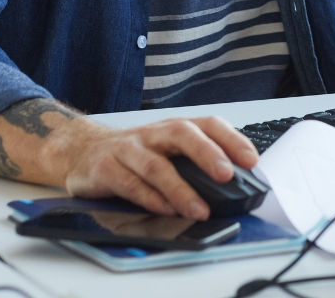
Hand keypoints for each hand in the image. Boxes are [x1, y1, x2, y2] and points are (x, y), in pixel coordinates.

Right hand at [57, 115, 258, 218]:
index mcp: (174, 127)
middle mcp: (154, 134)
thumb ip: (194, 163)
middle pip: (184, 135)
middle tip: (227, 174)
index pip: (208, 124)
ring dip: (181, 189)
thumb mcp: (167, 150)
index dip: (232, 139)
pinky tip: (166, 210)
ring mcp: (129, 149)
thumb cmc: (135, 154)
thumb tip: (235, 183)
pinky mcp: (106, 169)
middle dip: (208, 154)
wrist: (83, 151)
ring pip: (157, 166)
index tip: (251, 160)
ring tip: (200, 209)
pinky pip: (131, 184)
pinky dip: (150, 199)